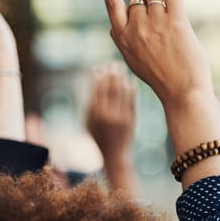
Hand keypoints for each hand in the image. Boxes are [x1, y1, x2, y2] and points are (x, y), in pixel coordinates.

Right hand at [87, 62, 138, 196]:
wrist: (114, 156)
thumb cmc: (98, 137)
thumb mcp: (88, 122)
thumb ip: (89, 105)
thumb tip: (94, 83)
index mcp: (93, 114)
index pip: (96, 89)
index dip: (98, 76)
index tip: (100, 68)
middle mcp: (106, 114)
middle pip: (110, 87)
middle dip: (111, 73)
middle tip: (113, 64)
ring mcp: (120, 116)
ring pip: (122, 91)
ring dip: (121, 78)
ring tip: (121, 69)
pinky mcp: (131, 119)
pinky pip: (132, 100)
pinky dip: (131, 89)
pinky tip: (130, 81)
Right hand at [96, 0, 219, 185]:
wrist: (182, 93)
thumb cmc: (160, 77)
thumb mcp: (132, 60)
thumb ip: (123, 40)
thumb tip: (113, 25)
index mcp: (120, 37)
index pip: (111, 2)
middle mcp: (134, 28)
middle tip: (160, 15)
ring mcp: (153, 24)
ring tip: (172, 17)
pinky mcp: (175, 22)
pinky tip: (180, 6)